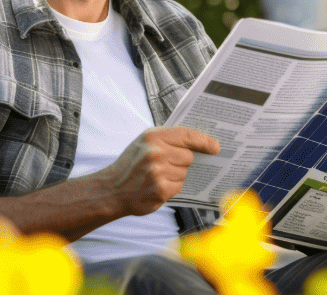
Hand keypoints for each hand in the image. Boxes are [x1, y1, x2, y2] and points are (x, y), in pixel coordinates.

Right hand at [105, 127, 219, 215]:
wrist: (111, 189)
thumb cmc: (130, 164)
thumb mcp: (144, 143)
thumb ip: (167, 139)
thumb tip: (199, 143)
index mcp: (152, 137)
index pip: (187, 135)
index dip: (204, 141)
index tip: (215, 147)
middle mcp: (155, 152)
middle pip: (188, 157)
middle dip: (181, 162)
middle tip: (165, 165)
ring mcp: (158, 172)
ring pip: (184, 173)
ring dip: (175, 176)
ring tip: (156, 176)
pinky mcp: (160, 190)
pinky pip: (178, 187)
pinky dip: (171, 188)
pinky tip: (156, 186)